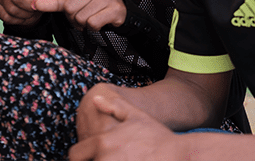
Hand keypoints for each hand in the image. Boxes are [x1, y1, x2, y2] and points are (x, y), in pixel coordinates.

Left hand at [32, 0, 126, 30]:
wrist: (119, 9)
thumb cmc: (95, 1)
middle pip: (70, 8)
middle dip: (72, 17)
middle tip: (80, 14)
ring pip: (81, 18)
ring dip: (82, 23)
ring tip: (90, 17)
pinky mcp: (114, 9)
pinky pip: (92, 23)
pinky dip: (92, 27)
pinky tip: (98, 21)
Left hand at [71, 86, 186, 160]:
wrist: (178, 155)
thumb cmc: (158, 137)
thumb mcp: (136, 116)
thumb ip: (114, 105)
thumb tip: (95, 100)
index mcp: (102, 141)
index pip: (76, 154)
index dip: (81, 157)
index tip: (87, 157)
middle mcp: (104, 158)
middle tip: (105, 158)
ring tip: (114, 160)